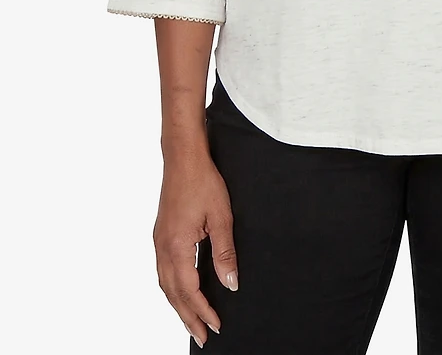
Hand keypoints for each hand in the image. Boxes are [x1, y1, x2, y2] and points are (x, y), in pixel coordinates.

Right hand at [153, 152, 238, 346]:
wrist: (183, 157)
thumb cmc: (203, 181)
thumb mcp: (221, 217)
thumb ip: (224, 253)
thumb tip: (230, 284)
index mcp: (176, 246)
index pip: (189, 291)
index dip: (203, 311)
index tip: (216, 326)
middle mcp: (162, 248)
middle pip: (172, 294)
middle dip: (187, 317)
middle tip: (202, 336)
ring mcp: (159, 241)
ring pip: (165, 284)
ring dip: (178, 305)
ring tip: (192, 321)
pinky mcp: (161, 234)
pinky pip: (164, 270)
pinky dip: (173, 287)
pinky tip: (182, 291)